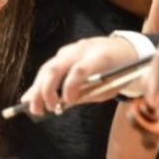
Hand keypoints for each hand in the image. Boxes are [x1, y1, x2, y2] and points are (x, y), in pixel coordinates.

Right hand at [21, 36, 138, 116]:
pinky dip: (40, 82)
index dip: (70, 88)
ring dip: (38, 88)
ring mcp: (73, 47)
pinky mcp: (66, 50)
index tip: (67, 103)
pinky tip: (31, 96)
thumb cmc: (119, 72)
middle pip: (57, 67)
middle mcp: (83, 49)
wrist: (127, 49)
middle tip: (43, 110)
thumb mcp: (108, 86)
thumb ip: (86, 93)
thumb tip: (62, 105)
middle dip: (46, 90)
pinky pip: (50, 65)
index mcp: (99, 57)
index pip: (79, 70)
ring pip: (48, 66)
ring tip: (33, 107)